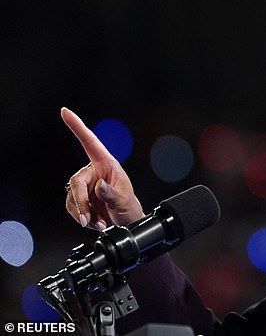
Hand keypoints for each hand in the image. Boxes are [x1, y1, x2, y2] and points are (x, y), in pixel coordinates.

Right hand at [62, 107, 143, 229]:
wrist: (126, 223)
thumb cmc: (129, 208)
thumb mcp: (124, 201)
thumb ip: (111, 194)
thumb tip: (99, 186)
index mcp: (107, 164)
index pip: (90, 142)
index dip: (77, 126)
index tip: (65, 111)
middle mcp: (94, 171)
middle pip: (77, 182)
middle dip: (81, 202)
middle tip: (87, 219)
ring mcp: (86, 185)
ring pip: (72, 197)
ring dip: (82, 213)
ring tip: (97, 222)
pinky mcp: (80, 198)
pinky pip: (72, 206)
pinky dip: (81, 217)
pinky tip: (94, 222)